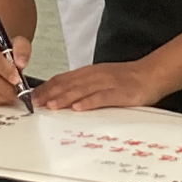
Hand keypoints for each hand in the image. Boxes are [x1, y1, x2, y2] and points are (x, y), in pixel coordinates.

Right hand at [0, 34, 31, 105]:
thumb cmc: (3, 49)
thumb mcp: (17, 43)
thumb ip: (22, 49)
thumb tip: (21, 63)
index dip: (5, 70)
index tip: (17, 80)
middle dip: (5, 88)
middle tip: (18, 93)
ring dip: (0, 96)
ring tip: (12, 97)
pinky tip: (2, 98)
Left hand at [32, 60, 165, 111]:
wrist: (150, 74)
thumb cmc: (126, 79)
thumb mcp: (101, 79)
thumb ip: (83, 85)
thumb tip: (64, 96)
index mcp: (89, 72)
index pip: (62, 79)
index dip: (46, 87)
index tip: (31, 96)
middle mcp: (94, 75)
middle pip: (68, 84)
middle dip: (49, 94)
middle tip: (34, 103)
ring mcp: (107, 83)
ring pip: (81, 90)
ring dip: (64, 98)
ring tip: (50, 106)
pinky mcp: (119, 92)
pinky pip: (102, 97)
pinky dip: (89, 102)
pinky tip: (78, 108)